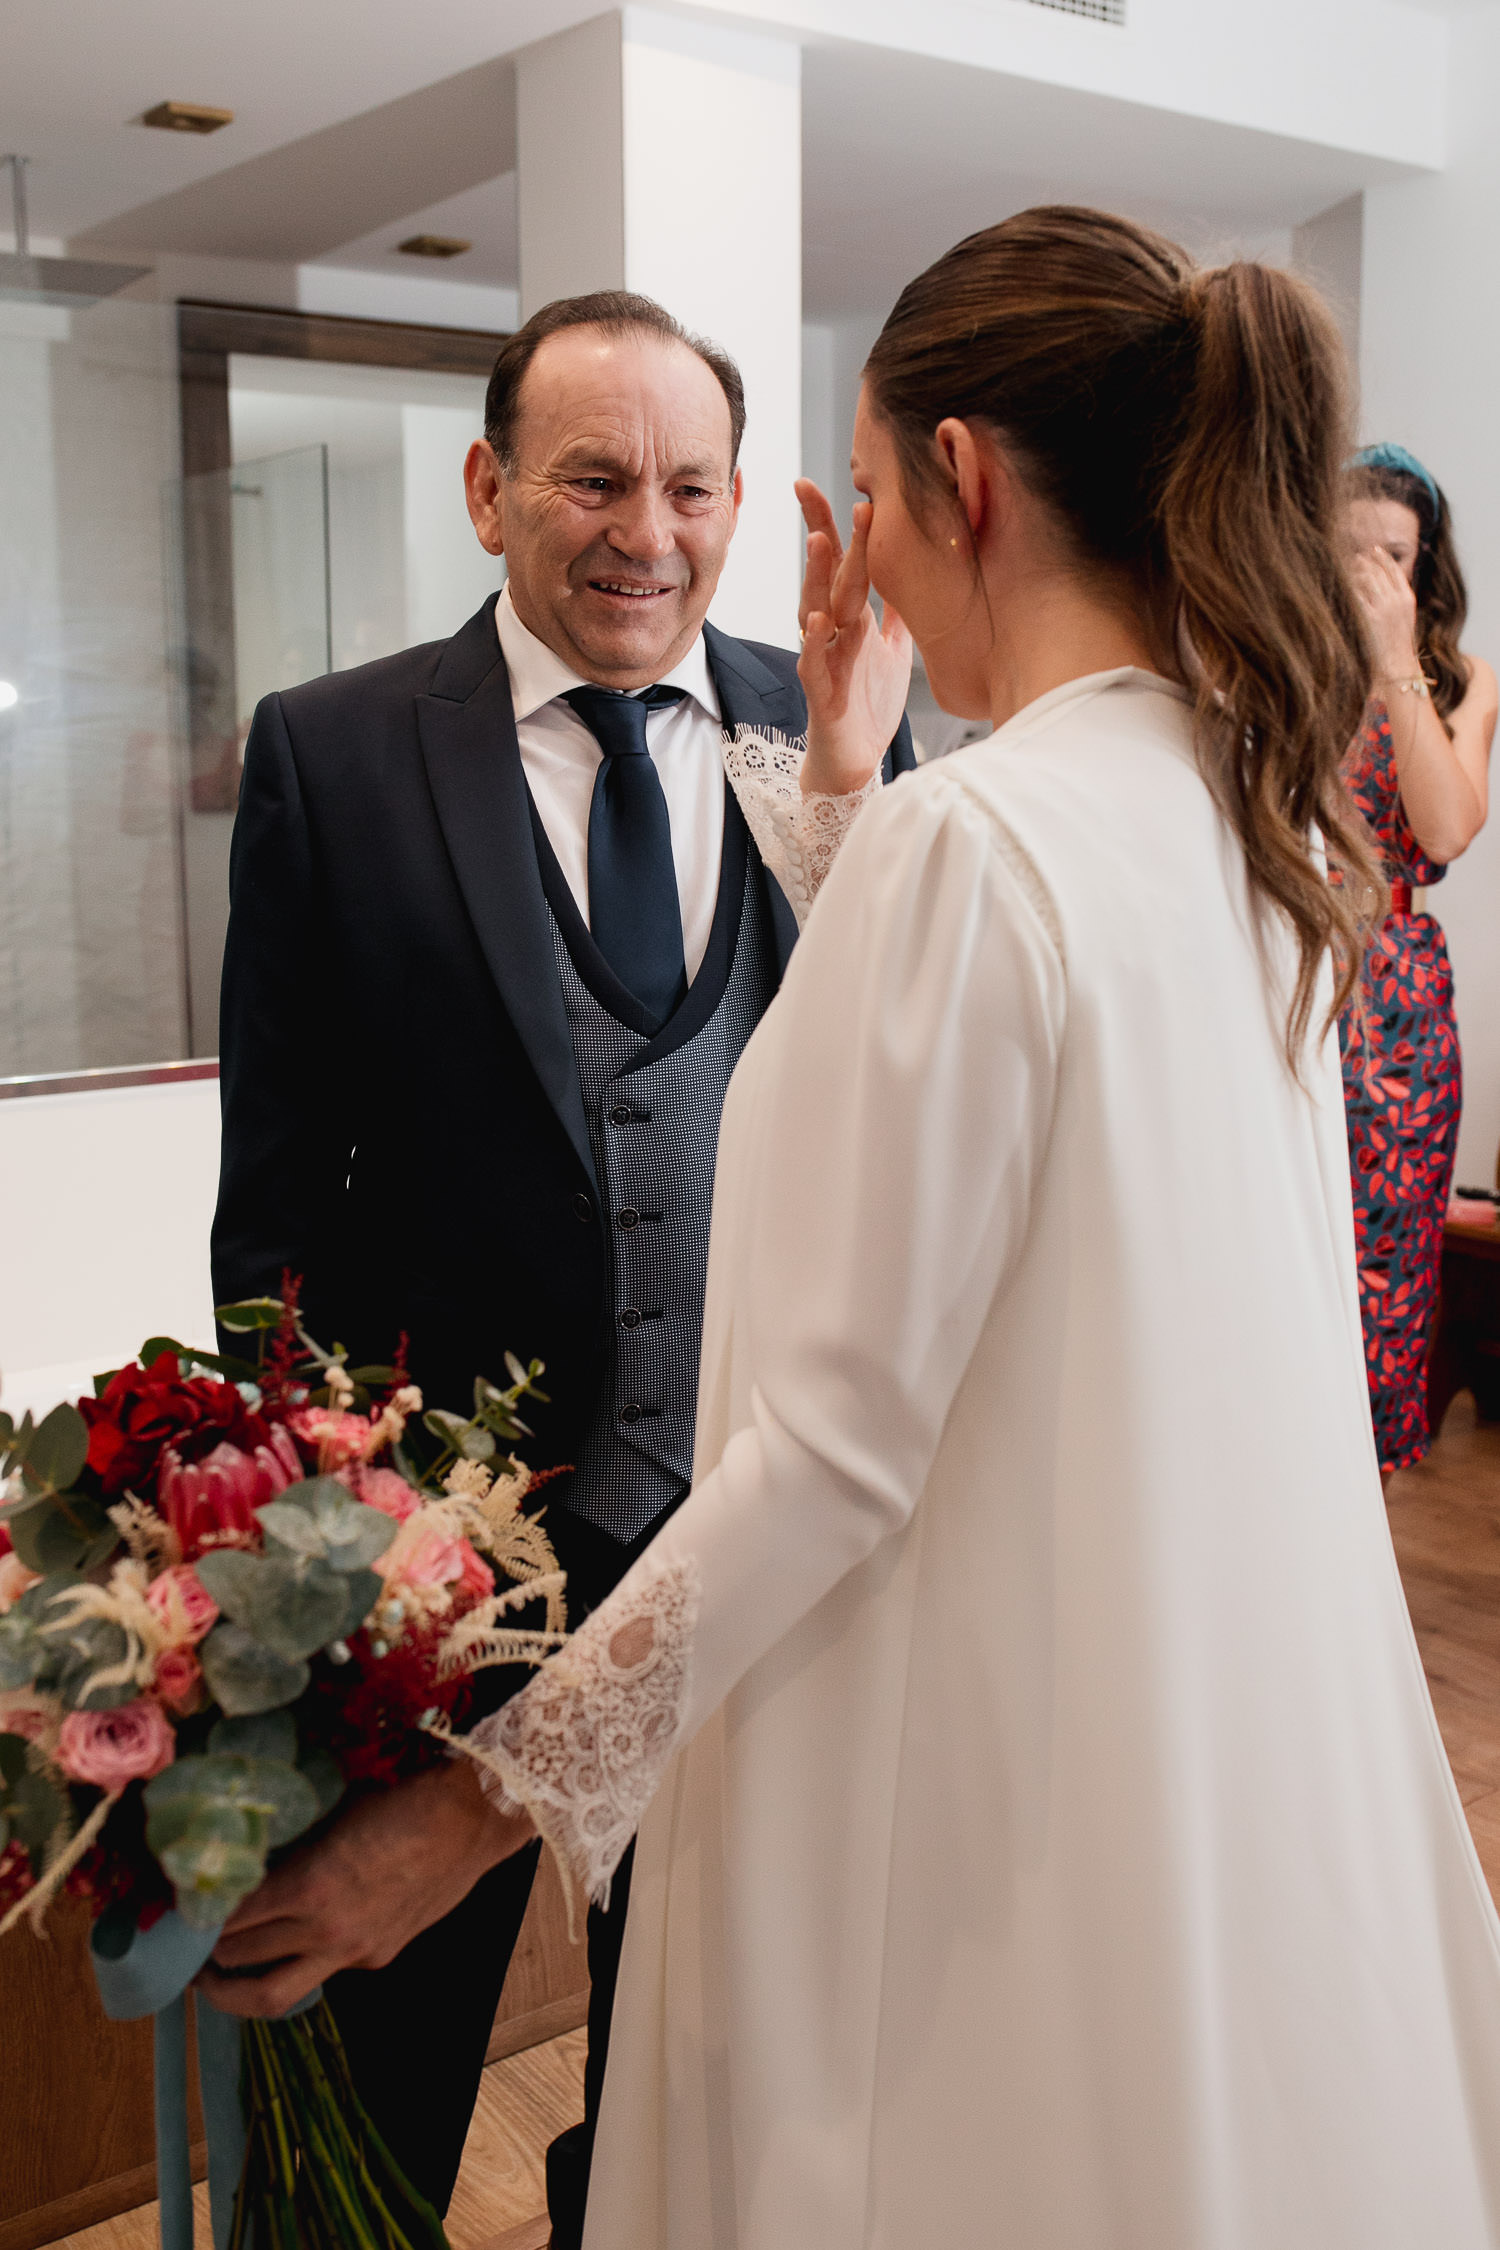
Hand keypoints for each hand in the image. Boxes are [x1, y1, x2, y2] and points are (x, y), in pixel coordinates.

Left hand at [194, 1758, 534, 2018]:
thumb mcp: (331, 1812)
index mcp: (310, 1884)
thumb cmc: (403, 1794)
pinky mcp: (376, 1957)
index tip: (174, 1908)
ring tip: (211, 1977)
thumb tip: (236, 1857)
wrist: (474, 1816)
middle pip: (238, 1957)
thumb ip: (286, 1845)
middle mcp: (326, 1929)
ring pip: (271, 1996)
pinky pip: (317, 1974)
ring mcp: (353, 1951)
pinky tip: (282, 1947)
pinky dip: (290, 1965)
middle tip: (184, 1938)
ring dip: (233, 1989)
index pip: (227, 1918)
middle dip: (204, 1951)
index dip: (193, 1917)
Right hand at [795, 480, 912, 795]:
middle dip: (829, 535)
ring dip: (817, 577)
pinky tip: (821, 620)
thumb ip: (899, 610)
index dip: (830, 523)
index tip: (826, 484)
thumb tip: (915, 571)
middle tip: (827, 495)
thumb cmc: (868, 702)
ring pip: (816, 610)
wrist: (855, 757)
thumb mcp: (893, 648)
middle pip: (828, 575)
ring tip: (820, 543)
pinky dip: (817, 641)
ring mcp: (824, 659)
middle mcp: (832, 631)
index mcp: (851, 616)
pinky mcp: (823, 692)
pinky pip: (815, 662)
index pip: (839, 561)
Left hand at [1350, 544, 1420, 682]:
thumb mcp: (1404, 617)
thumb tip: (1385, 584)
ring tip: (1346, 566)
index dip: (1383, 557)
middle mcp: (1396, 600)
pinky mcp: (1369, 617)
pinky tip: (1341, 583)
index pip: (1395, 569)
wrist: (1397, 663)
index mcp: (1407, 598)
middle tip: (1355, 557)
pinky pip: (1356, 594)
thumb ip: (1396, 599)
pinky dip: (1349, 587)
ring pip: (1367, 579)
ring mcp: (1383, 608)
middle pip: (1379, 571)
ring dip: (1356, 570)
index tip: (1373, 549)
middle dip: (1366, 561)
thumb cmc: (1398, 643)